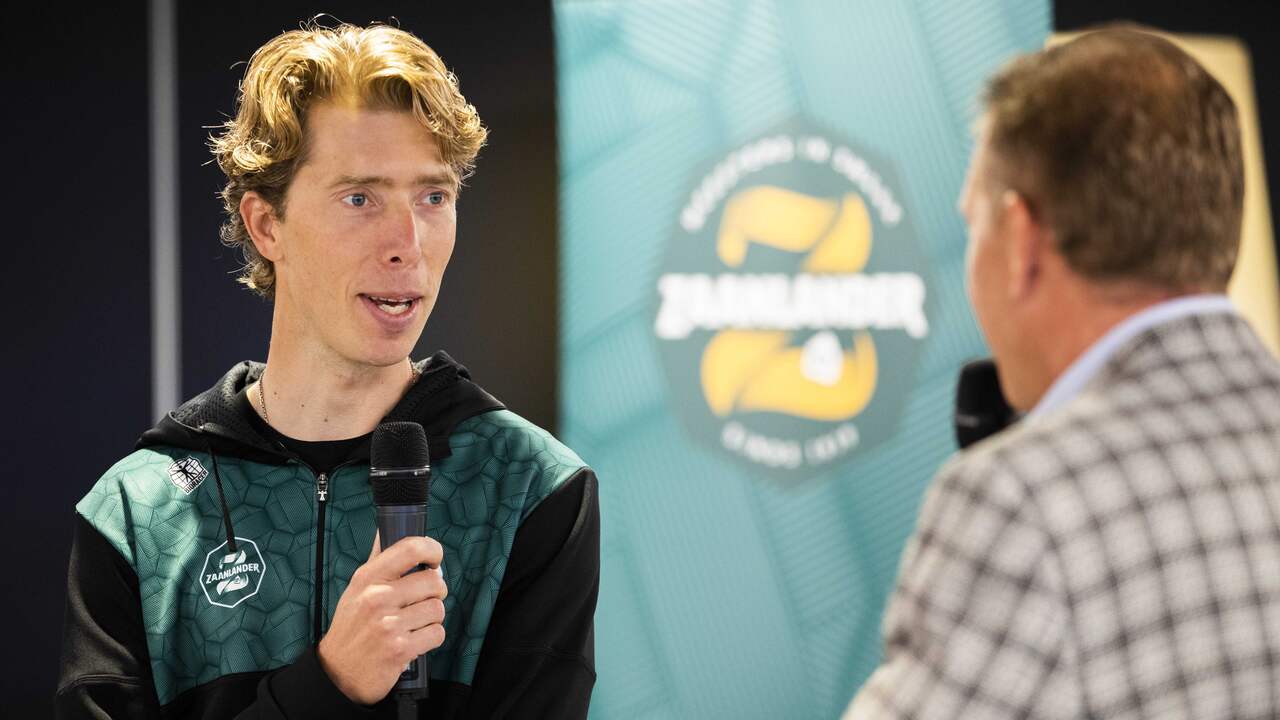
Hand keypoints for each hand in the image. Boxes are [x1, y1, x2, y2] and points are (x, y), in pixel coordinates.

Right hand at [317, 534, 447, 704]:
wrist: (337, 673)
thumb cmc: (352, 628)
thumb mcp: (356, 589)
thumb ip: (377, 560)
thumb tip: (386, 529)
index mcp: (368, 578)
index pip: (410, 548)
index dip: (432, 549)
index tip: (435, 557)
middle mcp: (377, 598)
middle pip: (434, 581)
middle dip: (435, 592)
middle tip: (422, 600)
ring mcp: (388, 624)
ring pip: (438, 608)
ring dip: (431, 618)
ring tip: (413, 623)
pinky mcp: (400, 649)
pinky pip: (437, 633)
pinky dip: (430, 638)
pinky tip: (414, 640)